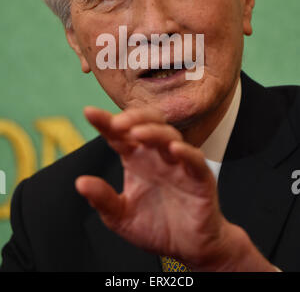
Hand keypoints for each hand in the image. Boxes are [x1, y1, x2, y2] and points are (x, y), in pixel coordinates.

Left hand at [75, 106, 276, 271]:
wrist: (187, 249)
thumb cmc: (155, 227)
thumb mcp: (120, 216)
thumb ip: (103, 199)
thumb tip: (80, 182)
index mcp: (136, 158)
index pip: (120, 135)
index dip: (105, 122)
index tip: (89, 112)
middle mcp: (156, 155)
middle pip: (147, 123)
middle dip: (133, 118)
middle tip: (116, 123)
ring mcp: (179, 164)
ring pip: (169, 135)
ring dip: (153, 131)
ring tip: (137, 134)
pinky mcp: (200, 177)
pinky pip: (195, 159)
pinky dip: (186, 151)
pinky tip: (173, 149)